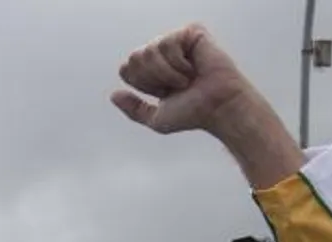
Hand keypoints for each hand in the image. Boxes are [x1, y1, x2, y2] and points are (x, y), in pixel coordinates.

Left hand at [111, 24, 257, 136]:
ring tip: (187, 79)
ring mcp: (177, 41)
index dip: (142, 83)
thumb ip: (134, 109)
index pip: (127, 68)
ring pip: (149, 50)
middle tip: (177, 86)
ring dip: (167, 73)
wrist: (218, 107)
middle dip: (153, 78)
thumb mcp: (157, 119)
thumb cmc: (195, 113)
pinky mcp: (191, 32)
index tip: (164, 93)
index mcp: (154, 70)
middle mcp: (163, 53)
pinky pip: (167, 43)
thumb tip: (114, 95)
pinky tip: (193, 68)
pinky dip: (178, 63)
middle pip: (135, 57)